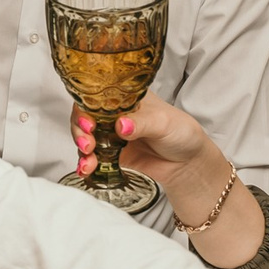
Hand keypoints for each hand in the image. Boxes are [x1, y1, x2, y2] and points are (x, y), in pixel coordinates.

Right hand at [69, 92, 210, 186]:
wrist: (188, 164)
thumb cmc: (181, 133)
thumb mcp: (164, 123)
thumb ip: (142, 123)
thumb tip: (121, 126)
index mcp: (125, 98)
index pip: (96, 97)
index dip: (86, 109)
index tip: (89, 124)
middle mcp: (114, 115)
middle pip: (84, 118)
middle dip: (80, 132)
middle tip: (88, 145)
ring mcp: (111, 136)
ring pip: (85, 139)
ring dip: (82, 150)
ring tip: (88, 162)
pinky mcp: (111, 156)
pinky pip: (93, 158)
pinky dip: (86, 164)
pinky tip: (86, 170)